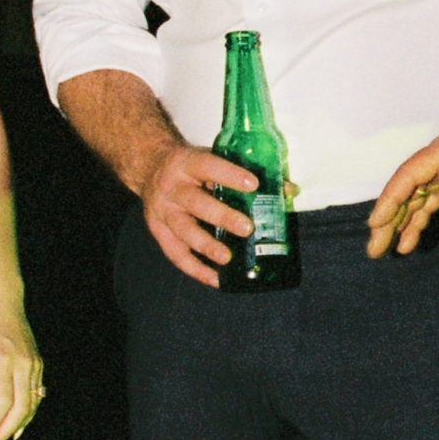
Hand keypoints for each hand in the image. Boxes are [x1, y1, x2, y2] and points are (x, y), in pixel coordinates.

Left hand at [0, 292, 42, 439]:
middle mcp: (24, 366)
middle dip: (2, 435)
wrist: (1, 300)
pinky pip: (35, 396)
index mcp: (3, 363)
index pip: (0, 405)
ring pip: (30, 406)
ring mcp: (35, 365)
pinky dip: (25, 415)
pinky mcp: (38, 364)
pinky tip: (14, 427)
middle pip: (19, 411)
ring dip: (14, 429)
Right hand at [140, 141, 257, 286]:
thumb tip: (288, 190)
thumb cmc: (191, 166)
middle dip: (221, 216)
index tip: (253, 185)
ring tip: (227, 258)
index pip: (207, 166)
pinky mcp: (158, 231)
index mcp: (186, 163)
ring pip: (183, 230)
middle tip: (247, 228)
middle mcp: (171, 187)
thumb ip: (245, 172)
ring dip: (206, 246)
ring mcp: (162, 211)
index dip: (229, 175)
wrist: (149, 166)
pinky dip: (196, 269)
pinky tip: (217, 280)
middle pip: (195, 203)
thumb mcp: (212, 159)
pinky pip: (175, 254)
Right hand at [367, 103, 438, 256]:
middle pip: (407, 190)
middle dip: (389, 219)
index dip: (391, 199)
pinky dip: (422, 219)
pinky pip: (433, 201)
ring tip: (388, 250)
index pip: (410, 175)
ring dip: (402, 223)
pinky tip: (411, 239)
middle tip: (374, 248)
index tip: (376, 223)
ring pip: (417, 198)